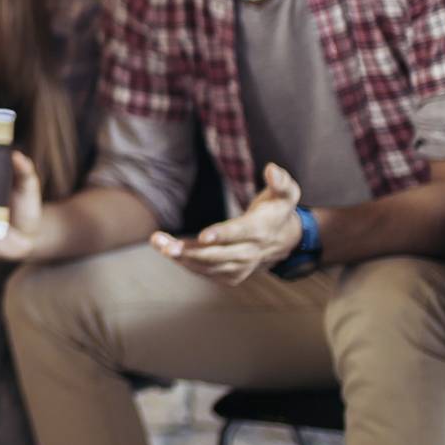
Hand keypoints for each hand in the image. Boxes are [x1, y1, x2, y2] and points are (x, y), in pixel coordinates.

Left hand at [153, 163, 300, 286]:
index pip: (240, 233)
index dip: (222, 235)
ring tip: (158, 244)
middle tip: (165, 245)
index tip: (203, 237)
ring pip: (209, 266)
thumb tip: (272, 169)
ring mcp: (242, 266)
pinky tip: (167, 250)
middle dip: (191, 252)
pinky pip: (207, 272)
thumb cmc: (278, 209)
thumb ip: (281, 181)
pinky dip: (187, 263)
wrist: (286, 240)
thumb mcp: (286, 193)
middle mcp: (251, 252)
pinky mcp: (232, 275)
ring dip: (182, 258)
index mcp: (261, 230)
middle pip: (219, 255)